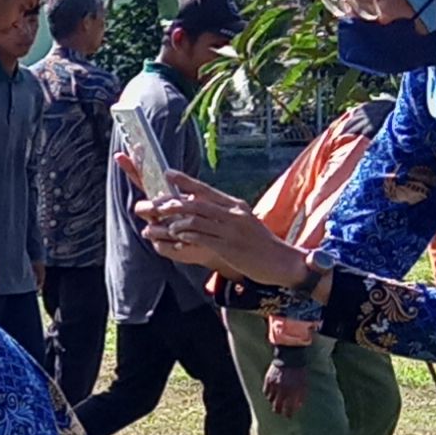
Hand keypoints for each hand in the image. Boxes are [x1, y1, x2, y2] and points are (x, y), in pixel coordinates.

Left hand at [130, 161, 302, 284]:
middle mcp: (233, 214)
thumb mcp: (242, 222)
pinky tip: (177, 239)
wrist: (281, 262)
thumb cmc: (258, 243)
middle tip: (155, 205)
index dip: (185, 181)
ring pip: (196, 220)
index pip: (206, 190)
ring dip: (176, 223)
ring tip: (163, 227)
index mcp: (235, 205)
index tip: (167, 173)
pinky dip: (187, 237)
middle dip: (172, 203)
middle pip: (196, 203)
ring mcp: (231, 230)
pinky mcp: (229, 247)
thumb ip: (223, 213)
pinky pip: (202, 238)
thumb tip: (200, 205)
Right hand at [264, 358, 310, 417]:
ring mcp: (274, 385)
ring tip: (275, 401)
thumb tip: (298, 406)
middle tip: (280, 412)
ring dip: (273, 402)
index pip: (289, 408)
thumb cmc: (299, 372)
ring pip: (270, 400)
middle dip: (279, 411)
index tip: (289, 416)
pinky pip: (266, 392)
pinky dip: (268, 394)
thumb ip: (301, 396)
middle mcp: (283, 390)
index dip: (288, 414)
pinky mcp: (268, 381)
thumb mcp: (304, 384)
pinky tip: (271, 394)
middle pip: (277, 407)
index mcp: (293, 392)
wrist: (290, 358)